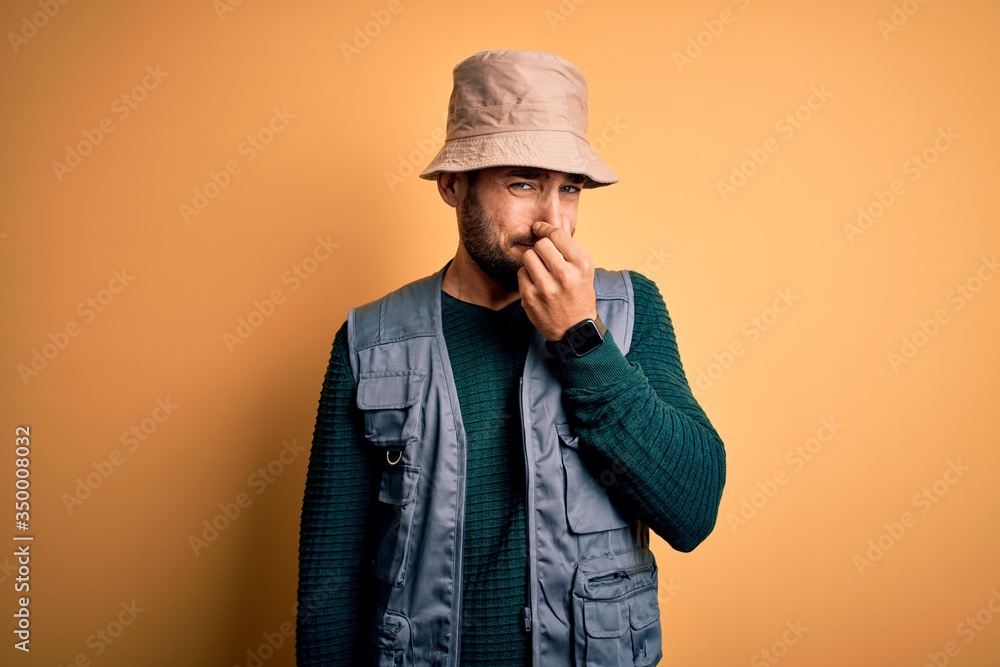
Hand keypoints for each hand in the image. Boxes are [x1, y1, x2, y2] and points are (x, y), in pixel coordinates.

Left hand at [518, 220, 597, 341]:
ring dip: (532, 261)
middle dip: (540, 248)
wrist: (576, 330)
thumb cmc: (579, 295)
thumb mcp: (582, 269)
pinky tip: (537, 285)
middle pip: (541, 244)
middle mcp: (566, 275)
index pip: (557, 234)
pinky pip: (521, 274)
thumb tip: (560, 216)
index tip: (540, 229)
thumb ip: (568, 242)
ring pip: (528, 257)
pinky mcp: (531, 298)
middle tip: (545, 258)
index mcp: (582, 264)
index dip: (546, 228)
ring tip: (541, 272)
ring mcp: (547, 288)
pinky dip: (527, 277)